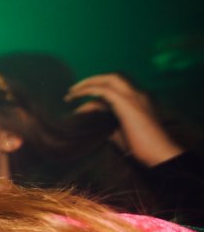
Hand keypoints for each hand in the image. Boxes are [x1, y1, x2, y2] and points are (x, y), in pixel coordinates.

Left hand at [67, 73, 182, 166]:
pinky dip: (89, 90)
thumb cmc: (141, 147)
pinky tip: (76, 97)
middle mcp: (139, 94)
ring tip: (71, 92)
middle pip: (114, 77)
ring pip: (110, 79)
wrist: (159, 153)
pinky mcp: (128, 103)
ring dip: (89, 82)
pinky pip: (104, 90)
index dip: (97, 91)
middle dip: (93, 80)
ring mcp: (135, 96)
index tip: (80, 100)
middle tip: (73, 90)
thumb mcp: (120, 131)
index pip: (116, 88)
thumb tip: (88, 119)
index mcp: (140, 99)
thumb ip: (106, 122)